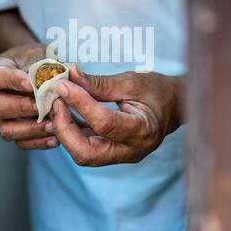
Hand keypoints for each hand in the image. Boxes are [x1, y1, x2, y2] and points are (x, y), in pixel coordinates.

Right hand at [0, 44, 58, 149]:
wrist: (36, 69)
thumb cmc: (35, 59)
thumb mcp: (37, 55)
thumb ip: (43, 67)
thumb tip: (59, 78)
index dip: (12, 81)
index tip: (30, 83)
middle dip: (22, 107)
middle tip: (43, 106)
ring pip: (7, 130)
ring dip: (31, 128)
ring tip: (52, 125)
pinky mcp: (12, 132)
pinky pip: (21, 142)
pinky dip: (38, 142)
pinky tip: (55, 137)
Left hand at [51, 66, 184, 165]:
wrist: (174, 106)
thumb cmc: (156, 91)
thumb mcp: (130, 82)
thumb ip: (98, 83)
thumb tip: (68, 74)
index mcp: (142, 130)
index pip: (103, 122)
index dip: (79, 103)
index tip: (62, 84)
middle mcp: (131, 150)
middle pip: (85, 153)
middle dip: (64, 128)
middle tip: (55, 101)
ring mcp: (120, 156)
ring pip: (81, 154)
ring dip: (63, 131)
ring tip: (57, 104)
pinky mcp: (111, 154)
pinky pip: (84, 148)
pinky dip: (70, 132)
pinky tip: (64, 112)